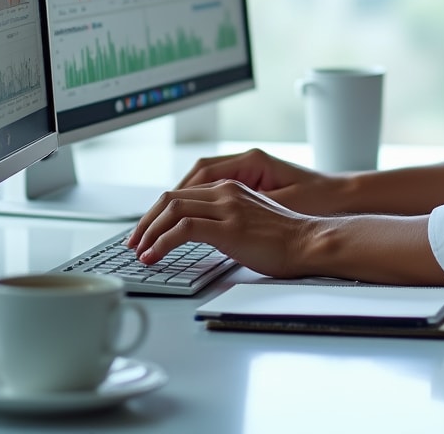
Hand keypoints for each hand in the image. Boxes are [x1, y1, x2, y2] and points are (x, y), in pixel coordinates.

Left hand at [128, 179, 323, 277]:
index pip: (183, 193)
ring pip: (172, 209)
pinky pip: (183, 229)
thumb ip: (227, 219)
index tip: (146, 232)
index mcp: (230, 188)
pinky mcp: (228, 227)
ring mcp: (227, 207)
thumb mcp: (250, 220)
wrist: (309, 242)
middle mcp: (226, 191)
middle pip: (171, 198)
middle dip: (146, 221)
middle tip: (133, 242)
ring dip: (149, 231)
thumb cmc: (285, 239)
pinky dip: (161, 242)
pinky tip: (154, 256)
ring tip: (139, 251)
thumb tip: (202, 235)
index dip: (158, 213)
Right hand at [172, 147, 341, 213]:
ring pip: (200, 186)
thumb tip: (210, 215)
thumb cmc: (316, 200)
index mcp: (252, 162)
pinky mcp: (250, 187)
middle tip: (146, 230)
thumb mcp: (280, 204)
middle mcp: (246, 163)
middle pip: (194, 178)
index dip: (175, 198)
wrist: (339, 201)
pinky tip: (182, 225)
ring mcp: (247, 175)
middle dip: (167, 204)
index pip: (200, 174)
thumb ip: (243, 208)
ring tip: (156, 230)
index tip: (158, 218)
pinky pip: (212, 194)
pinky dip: (194, 208)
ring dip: (177, 206)